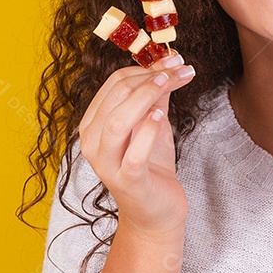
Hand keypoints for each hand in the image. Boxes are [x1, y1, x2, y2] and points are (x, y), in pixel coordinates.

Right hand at [77, 51, 195, 242]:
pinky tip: (162, 117)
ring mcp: (107, 164)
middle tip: (180, 67)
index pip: (113, 84)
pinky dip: (146, 131)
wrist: (156, 211)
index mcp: (93, 125)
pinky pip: (133, 153)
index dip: (145, 68)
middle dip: (150, 77)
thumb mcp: (154, 123)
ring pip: (117, 122)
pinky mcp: (127, 182)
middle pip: (115, 97)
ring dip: (146, 97)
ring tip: (170, 82)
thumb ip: (156, 95)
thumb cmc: (152, 165)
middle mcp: (92, 143)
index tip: (174, 60)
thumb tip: (169, 61)